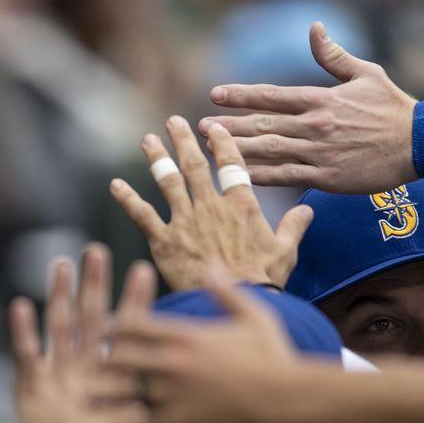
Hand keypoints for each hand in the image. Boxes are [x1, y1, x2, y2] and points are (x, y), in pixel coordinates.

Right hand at [10, 244, 156, 422]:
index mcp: (114, 376)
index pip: (127, 333)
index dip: (134, 302)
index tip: (144, 270)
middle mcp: (85, 370)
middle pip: (91, 318)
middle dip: (94, 285)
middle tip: (99, 251)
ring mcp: (58, 377)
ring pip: (60, 329)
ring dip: (59, 296)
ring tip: (61, 265)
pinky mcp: (32, 390)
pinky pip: (28, 356)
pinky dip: (24, 332)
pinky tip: (20, 306)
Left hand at [106, 273, 310, 422]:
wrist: (288, 397)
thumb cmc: (273, 356)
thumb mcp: (253, 315)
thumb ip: (226, 290)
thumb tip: (210, 265)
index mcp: (184, 334)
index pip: (132, 325)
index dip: (114, 329)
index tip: (104, 334)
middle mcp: (172, 362)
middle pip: (118, 358)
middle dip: (104, 364)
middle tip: (92, 371)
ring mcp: (173, 393)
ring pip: (122, 394)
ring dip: (108, 398)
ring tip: (92, 404)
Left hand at [110, 116, 311, 289]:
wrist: (235, 301)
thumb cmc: (262, 280)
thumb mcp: (285, 251)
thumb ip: (294, 226)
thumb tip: (307, 210)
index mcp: (241, 205)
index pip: (231, 164)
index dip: (222, 143)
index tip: (214, 128)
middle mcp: (211, 206)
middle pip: (195, 165)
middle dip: (183, 140)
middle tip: (173, 121)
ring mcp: (185, 221)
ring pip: (168, 181)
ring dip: (157, 158)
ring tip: (147, 140)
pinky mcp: (164, 241)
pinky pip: (142, 214)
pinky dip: (128, 198)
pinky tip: (115, 184)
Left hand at [201, 21, 416, 192]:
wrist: (421, 143)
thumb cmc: (394, 108)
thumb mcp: (366, 74)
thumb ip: (334, 56)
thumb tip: (315, 29)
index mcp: (321, 100)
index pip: (272, 95)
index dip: (242, 94)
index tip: (216, 93)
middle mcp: (315, 125)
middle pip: (263, 124)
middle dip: (229, 125)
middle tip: (199, 127)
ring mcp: (318, 152)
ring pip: (268, 150)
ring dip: (236, 150)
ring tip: (209, 150)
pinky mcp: (325, 177)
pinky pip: (285, 178)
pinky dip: (260, 177)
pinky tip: (237, 178)